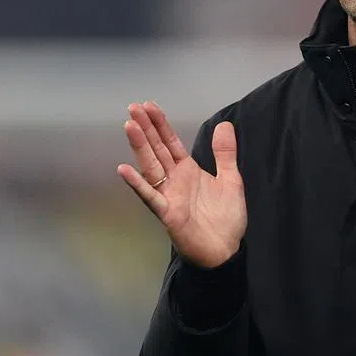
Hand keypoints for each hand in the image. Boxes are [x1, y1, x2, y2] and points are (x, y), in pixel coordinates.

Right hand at [118, 101, 246, 268]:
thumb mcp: (231, 180)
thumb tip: (225, 124)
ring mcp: (168, 195)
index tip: (148, 105)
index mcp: (187, 170)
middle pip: (157, 149)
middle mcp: (174, 180)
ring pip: (151, 166)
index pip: (170, 142)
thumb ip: (225, 153)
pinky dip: (137, 184)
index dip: (160, 124)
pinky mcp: (167, 213)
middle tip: (133, 107)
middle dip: (146, 128)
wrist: (226, 250)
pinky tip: (124, 169)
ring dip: (140, 147)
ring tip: (129, 126)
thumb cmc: (226, 218)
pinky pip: (150, 196)